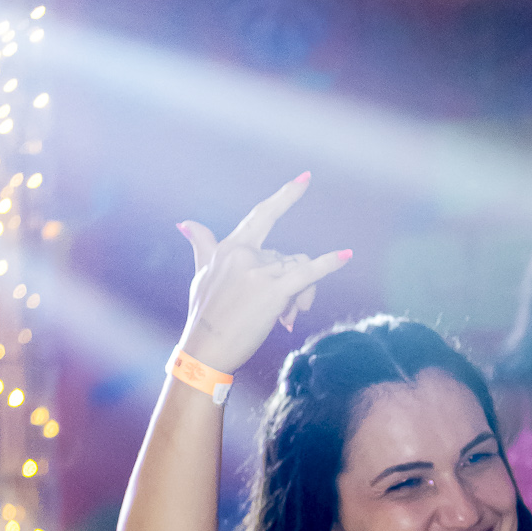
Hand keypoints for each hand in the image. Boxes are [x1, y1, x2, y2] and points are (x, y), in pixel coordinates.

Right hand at [176, 174, 350, 370]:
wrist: (204, 351)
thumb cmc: (204, 317)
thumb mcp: (201, 274)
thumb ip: (201, 245)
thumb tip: (185, 223)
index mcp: (230, 248)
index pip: (262, 216)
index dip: (286, 197)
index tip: (305, 179)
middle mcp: (245, 254)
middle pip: (289, 258)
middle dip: (294, 284)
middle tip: (288, 314)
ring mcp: (259, 271)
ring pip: (299, 271)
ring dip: (301, 296)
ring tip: (288, 319)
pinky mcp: (273, 291)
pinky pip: (307, 273)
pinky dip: (328, 265)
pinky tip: (346, 256)